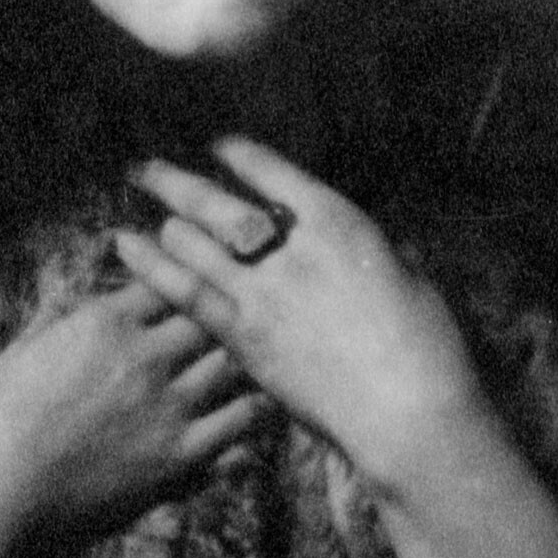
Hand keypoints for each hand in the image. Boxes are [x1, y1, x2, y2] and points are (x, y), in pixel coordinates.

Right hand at [0, 277, 268, 557]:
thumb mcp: (18, 354)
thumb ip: (55, 321)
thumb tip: (68, 297)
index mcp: (102, 320)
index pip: (170, 279)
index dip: (186, 282)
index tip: (197, 289)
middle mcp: (142, 354)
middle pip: (213, 314)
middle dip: (224, 318)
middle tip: (243, 323)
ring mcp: (165, 405)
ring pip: (235, 363)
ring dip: (244, 363)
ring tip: (259, 364)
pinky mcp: (178, 459)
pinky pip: (241, 424)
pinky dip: (253, 415)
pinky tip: (258, 414)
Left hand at [115, 136, 484, 497]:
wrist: (409, 411)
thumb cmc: (428, 343)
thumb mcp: (409, 275)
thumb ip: (370, 252)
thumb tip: (358, 243)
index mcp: (338, 222)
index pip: (273, 173)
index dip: (240, 155)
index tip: (219, 147)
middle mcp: (291, 249)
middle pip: (218, 203)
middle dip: (175, 182)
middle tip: (145, 169)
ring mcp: (262, 294)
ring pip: (193, 243)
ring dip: (164, 222)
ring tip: (135, 210)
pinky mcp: (245, 338)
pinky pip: (186, 293)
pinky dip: (155, 267)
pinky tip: (130, 249)